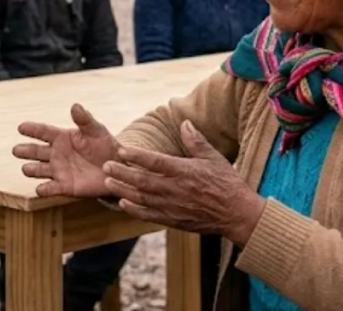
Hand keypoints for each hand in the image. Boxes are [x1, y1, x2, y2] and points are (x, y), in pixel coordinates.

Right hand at [13, 104, 121, 197]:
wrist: (116, 167)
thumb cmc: (105, 145)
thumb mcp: (96, 130)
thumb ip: (85, 120)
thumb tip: (75, 105)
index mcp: (62, 138)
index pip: (43, 132)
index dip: (32, 129)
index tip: (21, 127)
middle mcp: (56, 154)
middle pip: (36, 152)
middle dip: (25, 151)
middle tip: (16, 150)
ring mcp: (59, 170)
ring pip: (39, 170)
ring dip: (32, 170)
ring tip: (26, 169)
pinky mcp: (65, 186)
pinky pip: (51, 189)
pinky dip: (44, 189)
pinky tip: (40, 189)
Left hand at [102, 120, 265, 246]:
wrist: (236, 214)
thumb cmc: (227, 183)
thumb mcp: (214, 157)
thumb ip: (196, 141)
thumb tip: (184, 122)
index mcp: (185, 172)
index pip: (155, 162)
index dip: (136, 155)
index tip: (121, 149)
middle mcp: (176, 190)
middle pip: (142, 181)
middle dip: (122, 173)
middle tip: (105, 165)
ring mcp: (173, 207)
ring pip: (142, 199)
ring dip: (123, 190)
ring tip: (108, 182)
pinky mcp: (174, 220)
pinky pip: (149, 216)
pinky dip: (134, 210)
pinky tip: (123, 204)